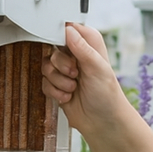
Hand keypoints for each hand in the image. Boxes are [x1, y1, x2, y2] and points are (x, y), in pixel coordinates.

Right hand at [41, 22, 125, 136]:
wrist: (103, 123)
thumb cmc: (108, 97)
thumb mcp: (98, 68)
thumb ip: (83, 48)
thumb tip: (68, 30)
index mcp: (89, 44)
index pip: (68, 27)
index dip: (61, 36)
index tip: (62, 48)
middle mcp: (76, 54)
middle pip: (51, 47)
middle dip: (61, 65)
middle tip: (74, 73)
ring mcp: (65, 70)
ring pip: (46, 66)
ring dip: (59, 80)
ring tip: (73, 88)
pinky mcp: (58, 84)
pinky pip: (44, 82)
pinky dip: (55, 91)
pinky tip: (68, 96)